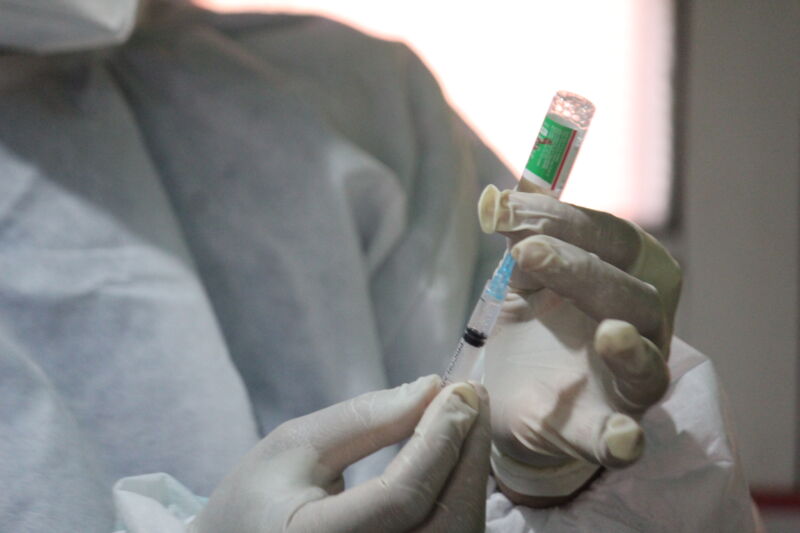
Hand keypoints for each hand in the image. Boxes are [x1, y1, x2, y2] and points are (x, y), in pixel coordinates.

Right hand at [189, 376, 490, 532]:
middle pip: (445, 520)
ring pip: (457, 531)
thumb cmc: (257, 501)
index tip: (457, 388)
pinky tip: (452, 455)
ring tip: (464, 418)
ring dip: (469, 471)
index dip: (438, 439)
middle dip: (467, 452)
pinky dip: (458, 493)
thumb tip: (430, 389)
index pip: (401, 497)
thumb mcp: (293, 448)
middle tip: (471, 395)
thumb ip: (362, 419)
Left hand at [477, 180, 680, 505]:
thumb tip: (497, 197)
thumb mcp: (523, 275)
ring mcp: (630, 384)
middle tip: (526, 251)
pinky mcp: (608, 432)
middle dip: (582, 269)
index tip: (505, 209)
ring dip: (628, 347)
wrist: (517, 397)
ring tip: (606, 334)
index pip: (612, 238)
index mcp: (625, 276)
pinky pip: (625, 440)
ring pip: (646, 364)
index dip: (565, 219)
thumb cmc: (534, 325)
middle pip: (634, 293)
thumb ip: (521, 234)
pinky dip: (624, 440)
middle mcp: (642, 326)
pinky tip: (621, 438)